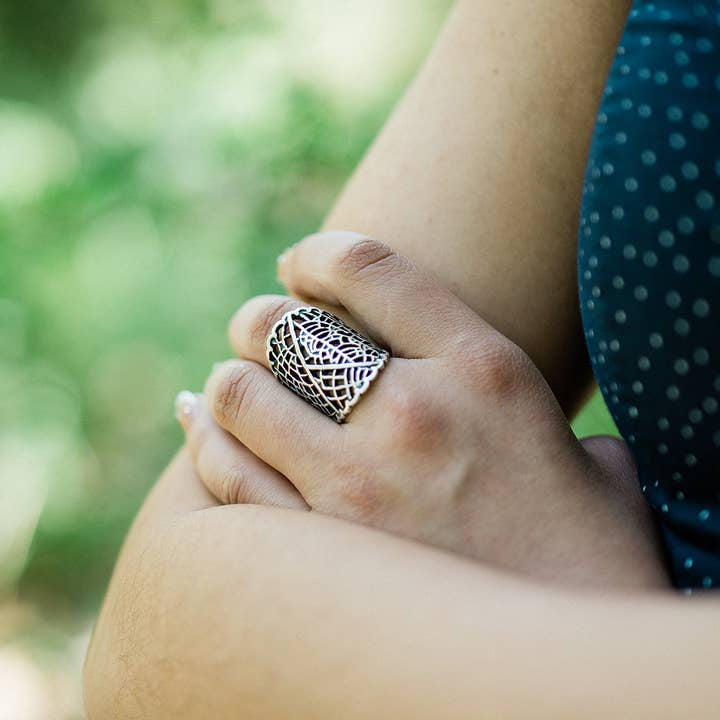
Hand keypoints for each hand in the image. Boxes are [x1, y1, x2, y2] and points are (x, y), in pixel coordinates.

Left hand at [178, 231, 665, 587]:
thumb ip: (539, 413)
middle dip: (260, 319)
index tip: (299, 265)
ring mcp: (355, 487)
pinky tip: (201, 424)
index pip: (367, 266)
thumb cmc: (589, 555)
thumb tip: (513, 404)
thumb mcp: (593, 457)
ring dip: (227, 378)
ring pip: (240, 394)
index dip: (316, 254)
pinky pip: (226, 474)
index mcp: (483, 369)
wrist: (560, 666)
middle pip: (285, 328)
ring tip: (232, 380)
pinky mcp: (316, 555)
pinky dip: (204, 439)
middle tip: (259, 328)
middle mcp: (412, 413)